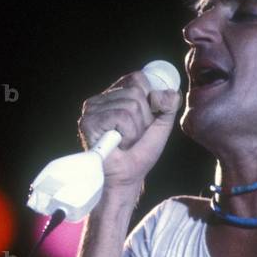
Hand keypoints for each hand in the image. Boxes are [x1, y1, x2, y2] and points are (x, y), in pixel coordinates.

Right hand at [77, 72, 181, 191]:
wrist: (127, 178)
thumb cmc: (140, 154)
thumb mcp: (160, 126)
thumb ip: (168, 106)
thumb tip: (167, 93)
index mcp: (115, 96)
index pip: (137, 78)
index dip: (149, 99)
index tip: (144, 121)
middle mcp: (101, 99)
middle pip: (136, 93)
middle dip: (144, 119)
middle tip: (133, 136)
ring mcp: (92, 109)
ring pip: (131, 105)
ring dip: (136, 130)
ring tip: (125, 142)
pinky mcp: (89, 122)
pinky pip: (121, 117)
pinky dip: (128, 134)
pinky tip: (118, 144)